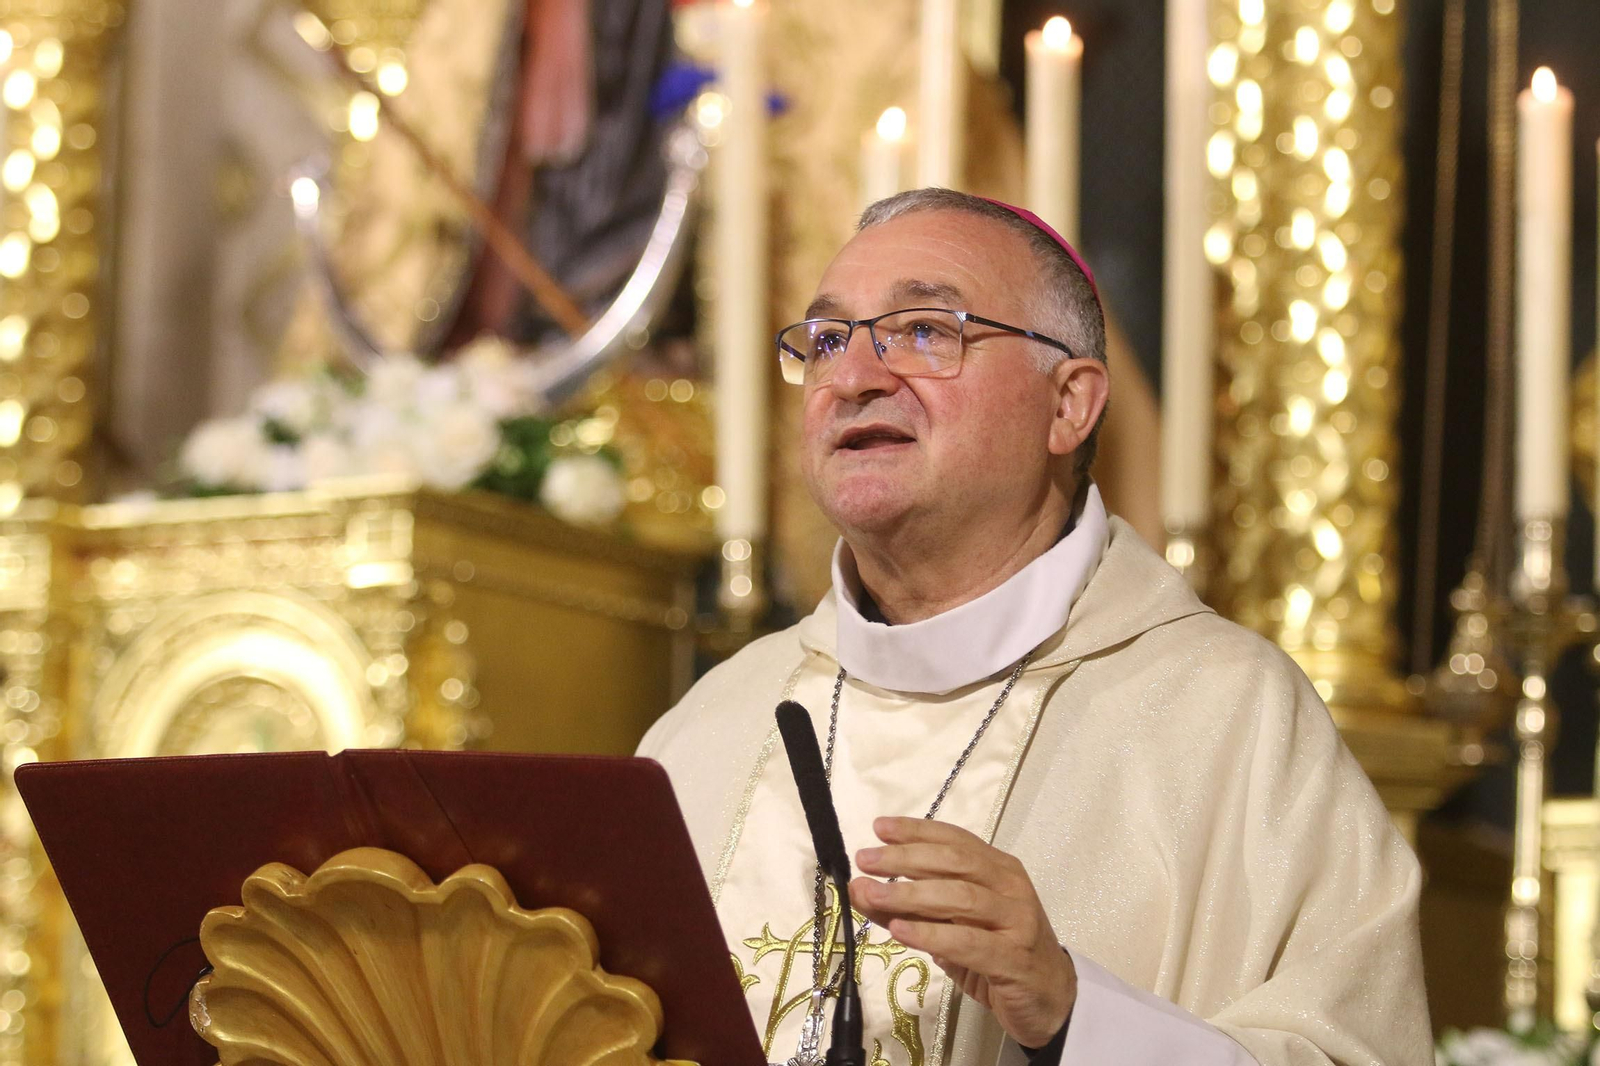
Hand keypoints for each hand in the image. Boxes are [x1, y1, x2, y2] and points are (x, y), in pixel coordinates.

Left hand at [849, 816, 1075, 1047]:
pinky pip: (968, 942)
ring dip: (911, 894)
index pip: (955, 840)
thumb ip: (910, 907)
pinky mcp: (1014, 960)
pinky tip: (900, 930)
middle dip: (906, 858)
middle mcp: (1011, 887)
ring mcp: (1017, 922)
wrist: (1050, 1000)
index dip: (917, 831)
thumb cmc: (998, 955)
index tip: (879, 828)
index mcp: (1000, 869)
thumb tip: (861, 888)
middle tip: (866, 860)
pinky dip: (931, 934)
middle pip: (955, 863)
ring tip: (872, 893)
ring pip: (961, 898)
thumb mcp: (950, 926)